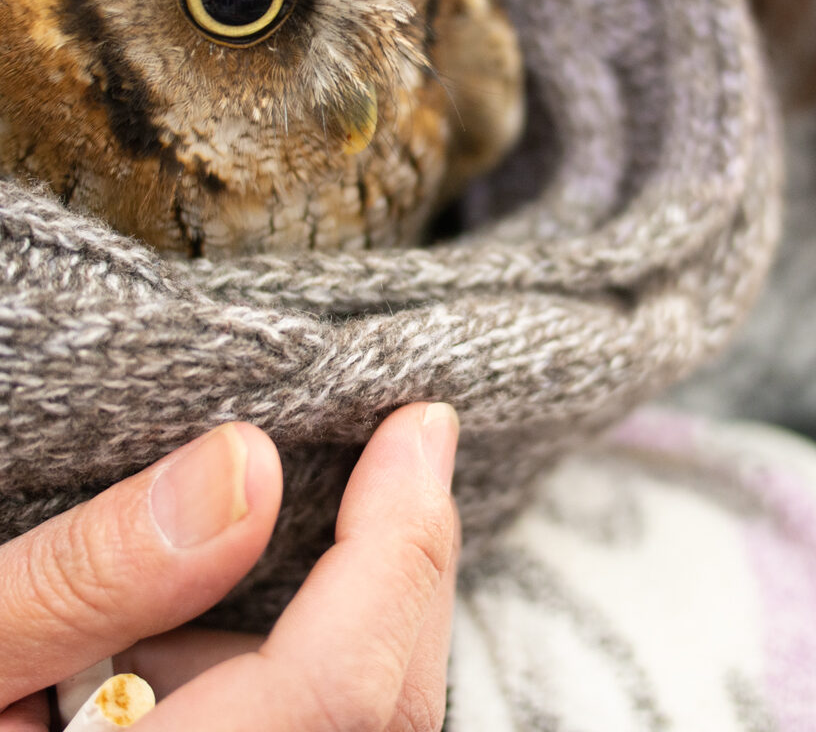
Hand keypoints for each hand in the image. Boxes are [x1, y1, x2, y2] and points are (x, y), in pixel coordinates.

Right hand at [0, 402, 460, 731]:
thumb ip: (82, 577)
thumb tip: (247, 465)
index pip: (342, 690)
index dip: (403, 545)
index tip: (421, 425)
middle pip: (382, 709)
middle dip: (405, 565)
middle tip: (403, 454)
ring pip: (363, 720)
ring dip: (357, 614)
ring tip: (306, 530)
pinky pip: (314, 730)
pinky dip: (309, 665)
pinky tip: (213, 633)